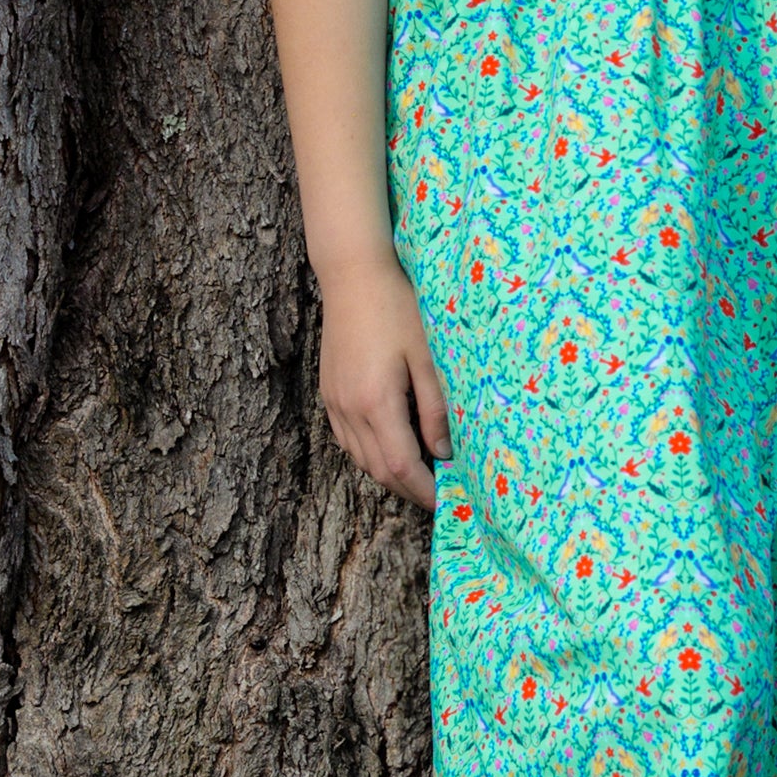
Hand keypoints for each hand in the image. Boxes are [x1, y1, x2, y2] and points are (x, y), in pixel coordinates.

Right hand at [316, 249, 450, 512]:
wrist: (354, 276)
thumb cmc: (398, 308)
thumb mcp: (428, 357)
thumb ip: (436, 409)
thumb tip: (444, 453)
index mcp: (376, 402)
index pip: (401, 466)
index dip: (424, 490)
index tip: (447, 501)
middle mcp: (348, 409)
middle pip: (378, 470)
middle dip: (409, 489)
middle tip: (439, 494)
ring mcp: (334, 402)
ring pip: (360, 458)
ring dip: (389, 474)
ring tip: (420, 476)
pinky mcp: (328, 392)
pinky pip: (347, 439)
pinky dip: (370, 454)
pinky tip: (391, 448)